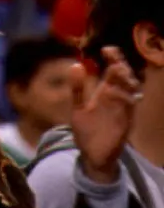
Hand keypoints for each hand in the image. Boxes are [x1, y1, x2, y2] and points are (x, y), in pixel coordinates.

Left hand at [72, 48, 141, 183]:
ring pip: (132, 90)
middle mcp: (116, 99)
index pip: (114, 70)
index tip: (105, 49)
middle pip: (126, 77)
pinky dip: (125, 99)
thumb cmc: (86, 131)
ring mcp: (122, 111)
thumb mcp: (77, 108)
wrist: (90, 158)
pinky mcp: (124, 124)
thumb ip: (77, 89)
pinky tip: (115, 93)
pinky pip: (129, 109)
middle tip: (113, 60)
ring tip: (116, 72)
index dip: (113, 58)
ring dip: (126, 80)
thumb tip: (75, 65)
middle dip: (122, 66)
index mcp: (105, 93)